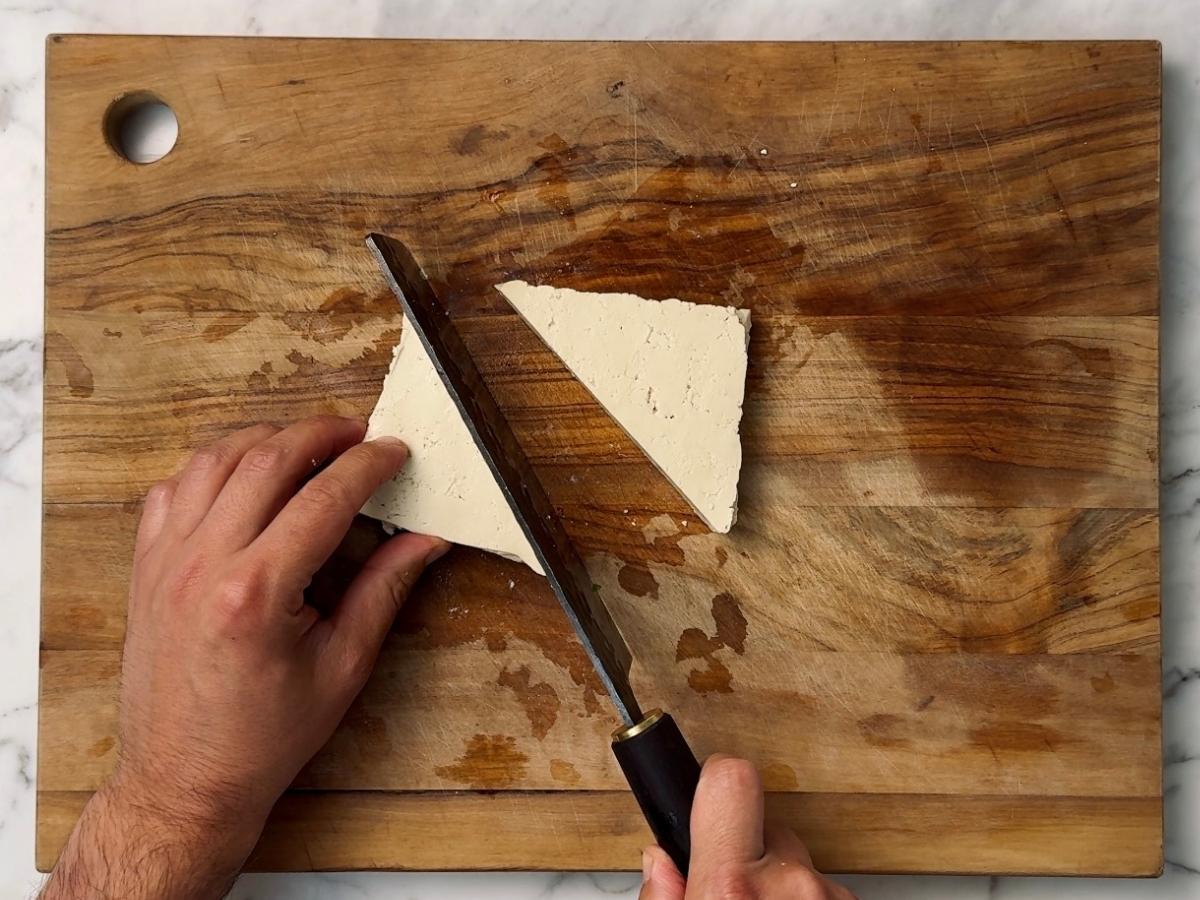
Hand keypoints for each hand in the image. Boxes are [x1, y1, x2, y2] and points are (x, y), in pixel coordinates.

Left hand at [43, 416, 447, 899]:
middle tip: (358, 434)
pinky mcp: (145, 567)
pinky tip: (244, 476)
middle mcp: (202, 565)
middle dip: (321, 433)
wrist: (182, 780)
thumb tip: (424, 539)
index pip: (324, 497)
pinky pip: (174, 488)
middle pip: (267, 459)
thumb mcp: (342, 667)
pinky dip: (213, 466)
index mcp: (256, 593)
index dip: (368, 465)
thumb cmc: (262, 738)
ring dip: (266, 440)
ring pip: (214, 460)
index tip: (394, 451)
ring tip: (306, 445)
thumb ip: (383, 590)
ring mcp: (165, 562)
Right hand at [639, 756, 855, 899]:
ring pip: (800, 866)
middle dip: (752, 852)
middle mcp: (788, 887)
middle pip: (770, 829)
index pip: (732, 780)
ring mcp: (829, 899)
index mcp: (730, 888)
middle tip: (736, 895)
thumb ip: (662, 898)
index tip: (711, 787)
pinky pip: (826, 892)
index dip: (717, 777)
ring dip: (783, 888)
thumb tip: (661, 864)